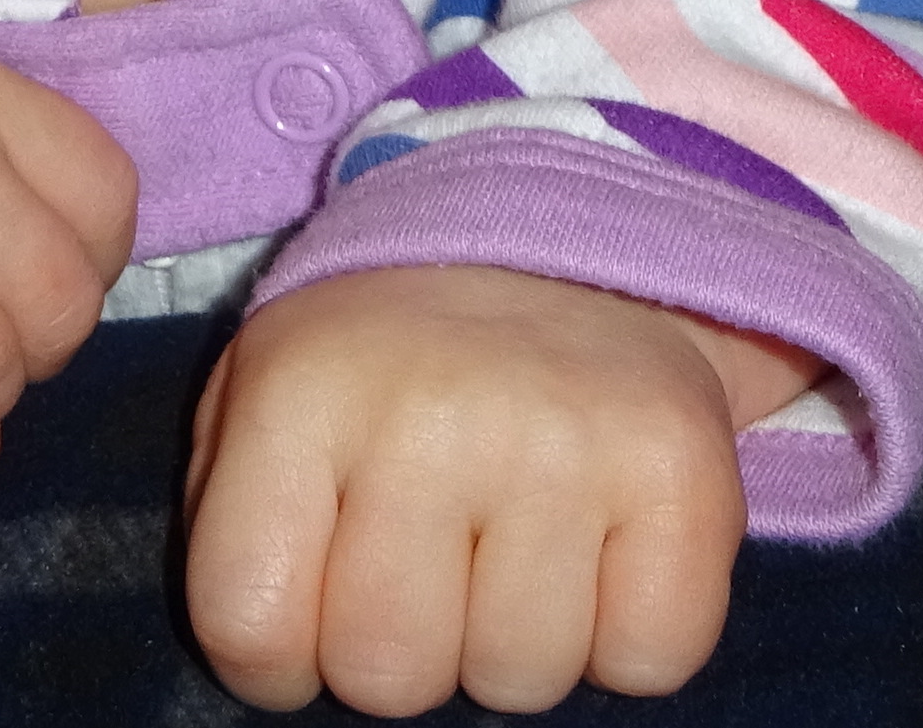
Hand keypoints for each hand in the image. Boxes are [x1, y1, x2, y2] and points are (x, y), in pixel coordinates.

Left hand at [182, 265, 816, 714]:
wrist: (568, 242)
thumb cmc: (395, 360)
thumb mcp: (266, 396)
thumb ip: (237, 520)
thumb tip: (270, 662)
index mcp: (305, 391)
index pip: (252, 627)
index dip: (281, 654)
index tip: (318, 597)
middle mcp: (433, 413)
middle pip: (388, 674)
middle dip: (407, 649)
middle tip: (434, 558)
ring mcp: (568, 442)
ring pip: (520, 680)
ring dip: (518, 641)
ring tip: (519, 539)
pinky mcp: (685, 473)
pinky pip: (651, 660)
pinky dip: (633, 637)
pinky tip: (605, 551)